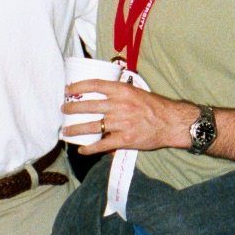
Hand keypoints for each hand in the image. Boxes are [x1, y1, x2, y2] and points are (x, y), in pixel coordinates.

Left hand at [61, 79, 194, 154]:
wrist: (171, 122)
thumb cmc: (155, 106)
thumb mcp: (136, 92)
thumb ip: (119, 92)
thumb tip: (101, 92)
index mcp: (122, 90)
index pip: (94, 84)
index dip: (78, 87)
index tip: (68, 90)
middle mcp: (119, 105)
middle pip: (88, 105)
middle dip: (72, 108)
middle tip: (64, 110)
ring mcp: (121, 123)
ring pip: (92, 126)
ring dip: (75, 129)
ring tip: (66, 131)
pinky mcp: (124, 139)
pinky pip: (102, 144)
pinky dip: (90, 148)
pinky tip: (82, 149)